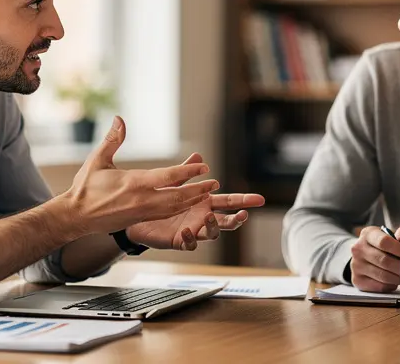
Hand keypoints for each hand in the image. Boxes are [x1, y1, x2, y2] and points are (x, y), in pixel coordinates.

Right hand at [64, 116, 218, 234]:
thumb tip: (119, 118)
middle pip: (178, 197)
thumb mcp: (98, 160)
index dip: (188, 172)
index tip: (203, 166)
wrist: (76, 217)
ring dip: (192, 201)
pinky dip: (180, 209)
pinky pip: (166, 215)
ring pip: (174, 208)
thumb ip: (112, 139)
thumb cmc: (86, 187)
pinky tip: (188, 204)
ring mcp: (143, 212)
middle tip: (214, 183)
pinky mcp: (140, 220)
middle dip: (198, 190)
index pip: (168, 178)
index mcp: (134, 183)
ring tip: (207, 194)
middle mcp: (142, 200)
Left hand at [125, 153, 265, 249]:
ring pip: (211, 234)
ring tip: (209, 217)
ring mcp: (194, 231)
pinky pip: (190, 243)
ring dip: (213, 226)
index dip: (244, 200)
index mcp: (205, 203)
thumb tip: (198, 155)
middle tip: (243, 215)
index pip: (229, 201)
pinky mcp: (180, 240)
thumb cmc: (161, 200)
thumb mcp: (174, 183)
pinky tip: (186, 230)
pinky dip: (190, 238)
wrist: (140, 217)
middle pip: (226, 220)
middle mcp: (203, 218)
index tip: (259, 199)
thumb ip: (186, 171)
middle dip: (236, 219)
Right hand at [349, 226, 399, 292]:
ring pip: (383, 276)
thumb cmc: (382, 244)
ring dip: (398, 277)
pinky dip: (391, 285)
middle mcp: (358, 249)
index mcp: (367, 234)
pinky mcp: (358, 280)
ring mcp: (356, 265)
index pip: (384, 241)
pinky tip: (393, 280)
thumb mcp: (391, 234)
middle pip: (384, 261)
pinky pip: (380, 286)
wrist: (364, 255)